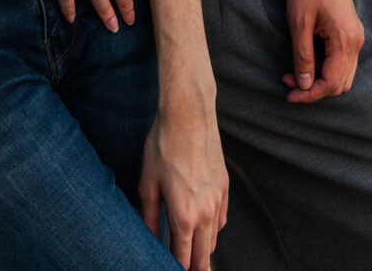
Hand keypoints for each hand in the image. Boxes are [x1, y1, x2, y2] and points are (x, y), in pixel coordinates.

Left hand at [140, 97, 228, 268]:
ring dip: (204, 250)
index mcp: (184, 215)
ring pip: (214, 239)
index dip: (176, 269)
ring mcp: (218, 199)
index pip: (183, 257)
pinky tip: (203, 230)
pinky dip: (212, 230)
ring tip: (194, 259)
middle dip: (195, 267)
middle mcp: (205, 212)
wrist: (189, 116)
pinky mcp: (224, 187)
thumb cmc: (163, 147)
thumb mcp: (148, 184)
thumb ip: (150, 218)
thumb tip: (151, 240)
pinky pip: (221, 219)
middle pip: (203, 255)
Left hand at [282, 0, 361, 101]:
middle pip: (340, 84)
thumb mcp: (299, 22)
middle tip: (289, 83)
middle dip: (314, 89)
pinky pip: (342, 62)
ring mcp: (356, 36)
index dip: (310, 94)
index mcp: (344, 40)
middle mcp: (356, 41)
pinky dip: (326, 68)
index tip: (290, 93)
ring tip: (295, 73)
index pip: (331, 83)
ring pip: (343, 75)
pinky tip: (307, 60)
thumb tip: (304, 84)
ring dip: (320, 80)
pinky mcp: (351, 32)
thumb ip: (303, 55)